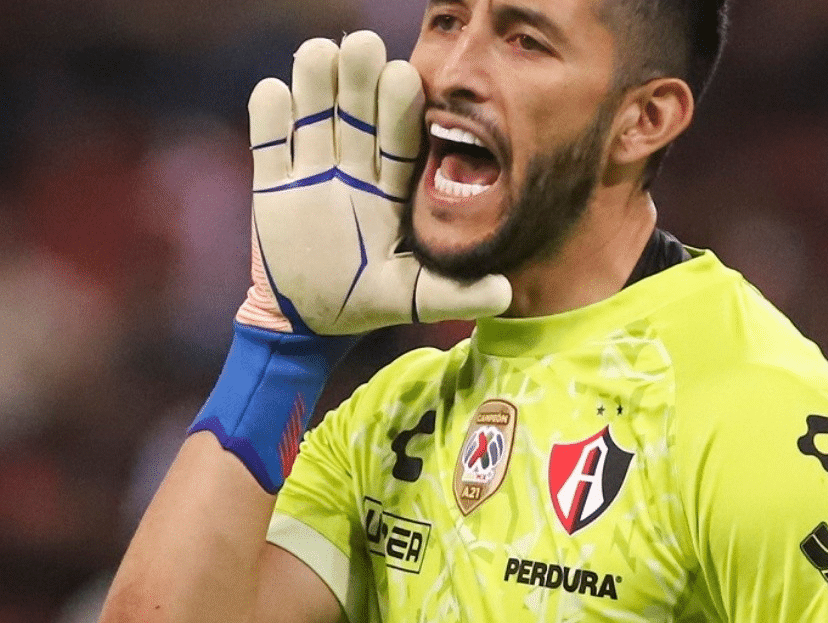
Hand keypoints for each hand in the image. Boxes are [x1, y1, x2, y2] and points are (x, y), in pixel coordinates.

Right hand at [236, 30, 510, 335]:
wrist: (306, 322)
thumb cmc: (365, 303)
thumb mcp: (413, 299)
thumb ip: (455, 293)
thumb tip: (506, 293)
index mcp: (391, 188)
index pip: (400, 139)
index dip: (401, 108)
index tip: (405, 76)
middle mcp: (354, 170)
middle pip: (357, 116)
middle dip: (358, 81)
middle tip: (362, 43)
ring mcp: (312, 172)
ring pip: (314, 117)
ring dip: (314, 85)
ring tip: (319, 51)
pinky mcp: (272, 184)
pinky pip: (270, 143)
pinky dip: (269, 118)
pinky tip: (274, 91)